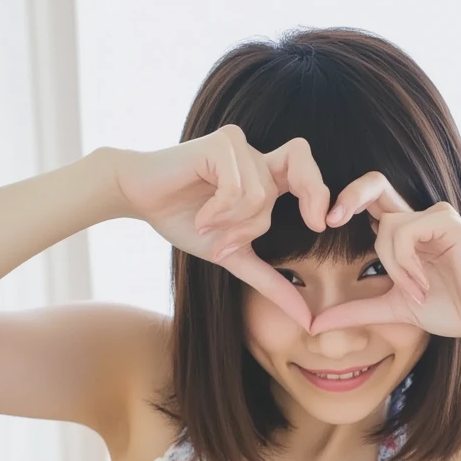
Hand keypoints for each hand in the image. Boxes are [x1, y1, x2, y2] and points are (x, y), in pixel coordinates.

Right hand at [113, 126, 330, 331]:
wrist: (139, 198)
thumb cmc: (183, 220)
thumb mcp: (232, 256)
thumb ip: (268, 280)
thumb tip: (305, 316)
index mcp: (265, 176)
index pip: (309, 172)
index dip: (321, 195)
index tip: (318, 226)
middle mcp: (256, 156)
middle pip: (292, 179)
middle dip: (271, 216)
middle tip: (257, 238)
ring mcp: (239, 145)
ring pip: (261, 196)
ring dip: (231, 224)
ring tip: (205, 226)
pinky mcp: (220, 143)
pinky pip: (237, 188)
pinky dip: (218, 212)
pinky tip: (200, 216)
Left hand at [310, 173, 460, 343]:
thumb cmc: (448, 309)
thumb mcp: (392, 309)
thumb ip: (355, 310)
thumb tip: (314, 323)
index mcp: (404, 231)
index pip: (369, 203)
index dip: (344, 205)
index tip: (323, 224)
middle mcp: (418, 216)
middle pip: (375, 185)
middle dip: (350, 196)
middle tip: (330, 218)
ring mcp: (434, 216)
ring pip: (388, 227)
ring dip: (394, 266)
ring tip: (416, 290)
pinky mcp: (447, 221)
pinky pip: (406, 233)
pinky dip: (407, 263)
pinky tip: (423, 283)